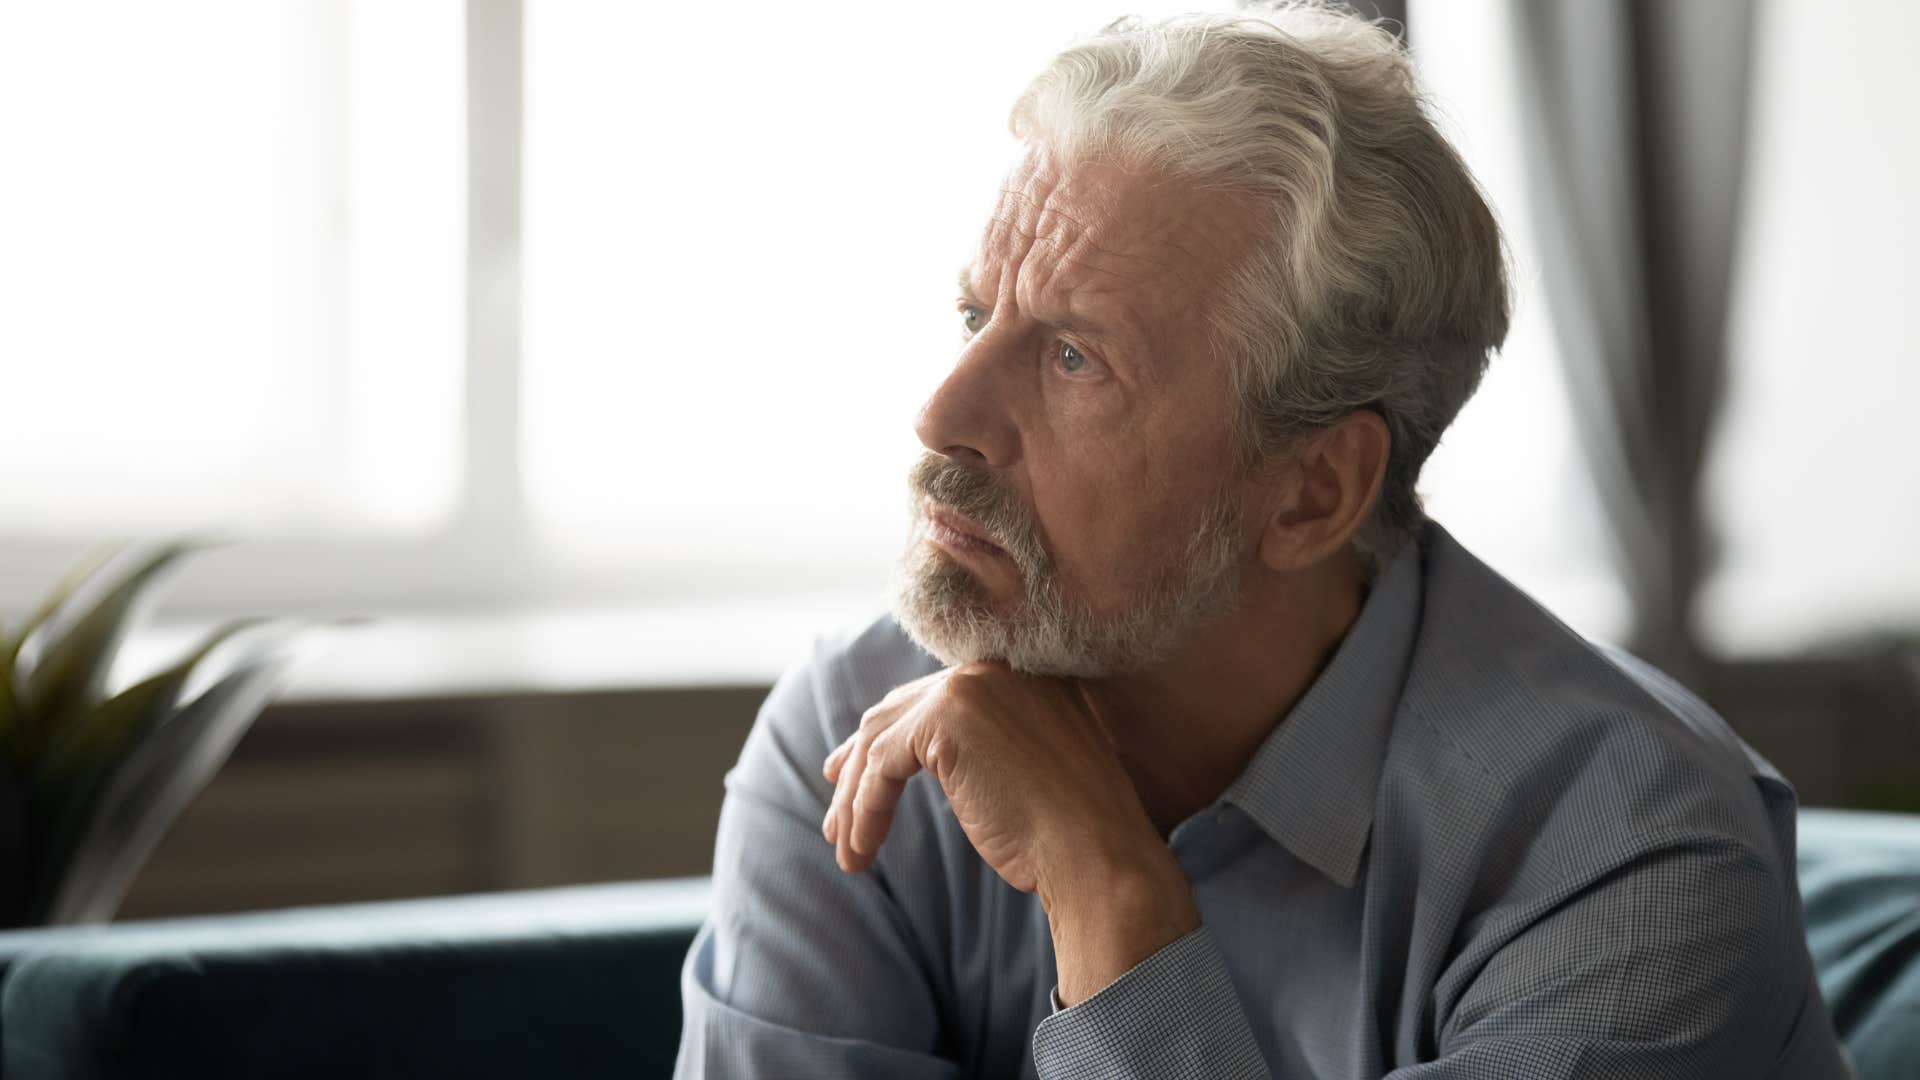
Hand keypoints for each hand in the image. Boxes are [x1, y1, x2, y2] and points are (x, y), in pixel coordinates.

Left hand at [821, 661, 1199, 1003]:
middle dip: (859, 765)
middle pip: (899, 712)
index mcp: (1023, 674)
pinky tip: (861, 851)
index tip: (853, 773)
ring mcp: (970, 688)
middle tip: (837, 817)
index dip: (889, 735)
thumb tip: (913, 755)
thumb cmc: (1072, 835)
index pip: (934, 697)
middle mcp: (994, 668)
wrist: (1096, 855)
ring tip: (846, 851)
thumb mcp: (1026, 772)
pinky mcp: (945, 719)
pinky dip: (863, 810)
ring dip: (855, 799)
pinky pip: (881, 766)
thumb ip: (982, 748)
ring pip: (881, 738)